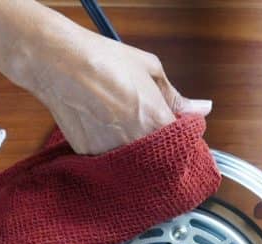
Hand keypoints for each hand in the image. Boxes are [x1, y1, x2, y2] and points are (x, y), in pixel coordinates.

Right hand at [25, 28, 211, 154]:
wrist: (60, 64)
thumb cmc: (104, 61)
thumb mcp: (150, 70)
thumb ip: (177, 97)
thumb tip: (202, 109)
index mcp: (157, 122)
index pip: (185, 147)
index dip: (183, 141)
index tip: (179, 134)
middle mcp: (136, 144)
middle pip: (160, 160)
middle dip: (161, 149)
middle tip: (148, 127)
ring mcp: (111, 154)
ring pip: (134, 164)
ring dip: (136, 152)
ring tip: (122, 125)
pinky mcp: (90, 156)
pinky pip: (109, 160)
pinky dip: (112, 150)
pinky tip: (104, 129)